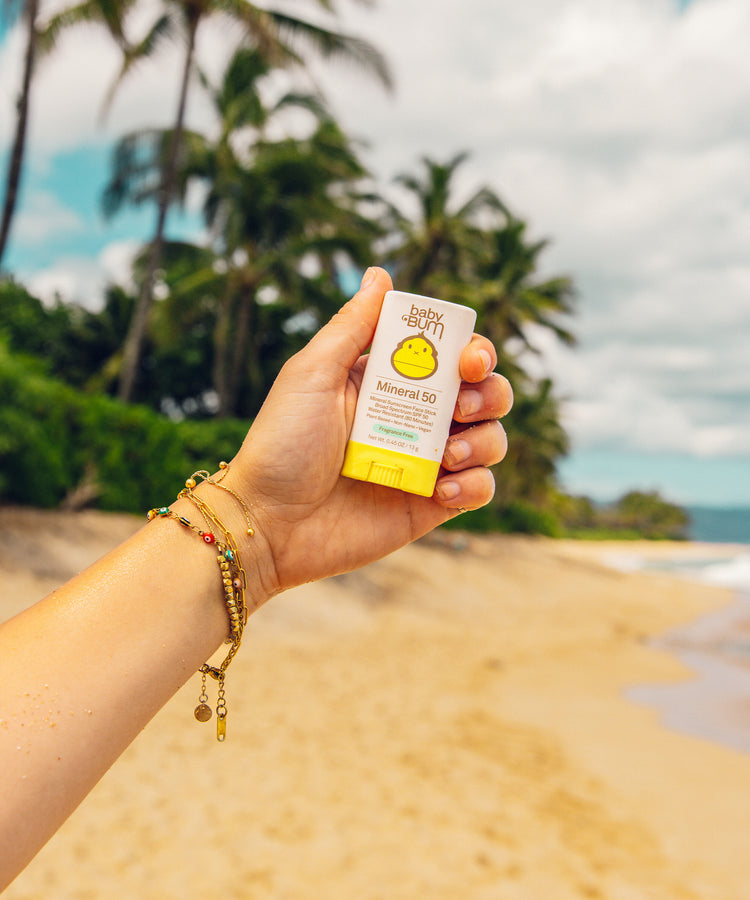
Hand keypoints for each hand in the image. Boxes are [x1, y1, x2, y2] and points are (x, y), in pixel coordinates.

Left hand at [226, 267, 512, 596]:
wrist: (268, 523)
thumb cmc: (281, 445)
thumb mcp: (312, 374)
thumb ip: (352, 327)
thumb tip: (380, 274)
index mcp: (388, 383)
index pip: (450, 356)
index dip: (472, 352)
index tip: (467, 361)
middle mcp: (414, 420)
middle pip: (483, 394)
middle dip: (490, 392)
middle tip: (463, 404)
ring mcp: (425, 464)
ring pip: (491, 439)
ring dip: (486, 440)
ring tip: (448, 454)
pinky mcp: (431, 506)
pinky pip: (480, 490)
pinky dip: (477, 484)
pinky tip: (445, 488)